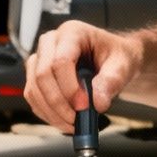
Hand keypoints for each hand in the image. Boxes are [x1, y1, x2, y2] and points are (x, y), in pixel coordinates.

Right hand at [23, 21, 140, 130]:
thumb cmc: (116, 56)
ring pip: (34, 88)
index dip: (70, 88)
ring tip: (72, 124)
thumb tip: (97, 103)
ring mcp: (40, 58)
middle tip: (77, 119)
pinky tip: (63, 120)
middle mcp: (51, 42)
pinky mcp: (36, 75)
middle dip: (59, 103)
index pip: (61, 61)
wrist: (112, 60)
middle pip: (43, 75)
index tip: (84, 106)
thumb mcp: (123, 65)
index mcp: (72, 33)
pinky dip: (46, 113)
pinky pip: (33, 97)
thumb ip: (112, 81)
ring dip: (51, 112)